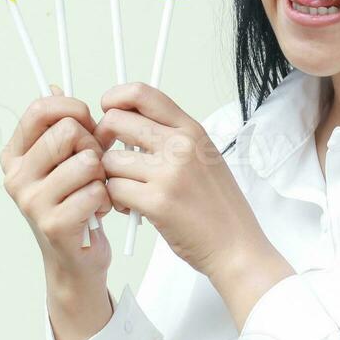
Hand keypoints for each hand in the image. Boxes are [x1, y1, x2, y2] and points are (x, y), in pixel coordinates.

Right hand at [2, 86, 114, 300]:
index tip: (87, 121)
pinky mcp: (53, 224)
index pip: (40, 109)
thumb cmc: (74, 202)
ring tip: (96, 191)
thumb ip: (61, 126)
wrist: (75, 259)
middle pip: (68, 131)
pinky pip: (96, 192)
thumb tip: (54, 86)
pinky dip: (106, 200)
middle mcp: (16, 176)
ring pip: (87, 162)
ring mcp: (32, 201)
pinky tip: (97, 212)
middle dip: (93, 144)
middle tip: (95, 165)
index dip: (72, 108)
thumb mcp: (64, 161)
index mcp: (15, 155)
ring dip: (102, 176)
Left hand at [95, 83, 270, 282]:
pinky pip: (114, 189)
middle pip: (116, 121)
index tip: (108, 111)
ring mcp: (169, 173)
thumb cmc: (218, 207)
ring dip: (110, 178)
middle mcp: (181, 145)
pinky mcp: (157, 202)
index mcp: (192, 130)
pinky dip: (115, 201)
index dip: (115, 98)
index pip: (142, 93)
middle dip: (102, 141)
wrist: (236, 246)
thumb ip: (172, 138)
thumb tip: (129, 123)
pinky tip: (131, 208)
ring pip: (109, 160)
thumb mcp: (203, 158)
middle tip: (110, 159)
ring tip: (126, 192)